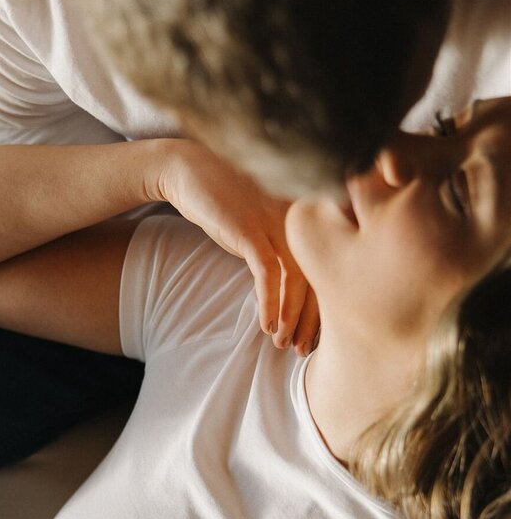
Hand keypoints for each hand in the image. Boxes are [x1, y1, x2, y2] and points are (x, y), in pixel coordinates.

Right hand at [151, 139, 318, 353]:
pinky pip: (268, 274)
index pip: (328, 265)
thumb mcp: (264, 221)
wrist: (190, 170)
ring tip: (285, 343)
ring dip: (291, 317)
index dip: (324, 304)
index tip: (316, 333)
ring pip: (297, 278)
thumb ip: (284, 245)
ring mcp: (277, 221)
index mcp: (311, 213)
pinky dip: (270, 303)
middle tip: (306, 348)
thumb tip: (294, 286)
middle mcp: (301, 216)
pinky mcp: (251, 229)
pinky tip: (267, 325)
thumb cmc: (228, 198)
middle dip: (311, 318)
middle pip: (319, 275)